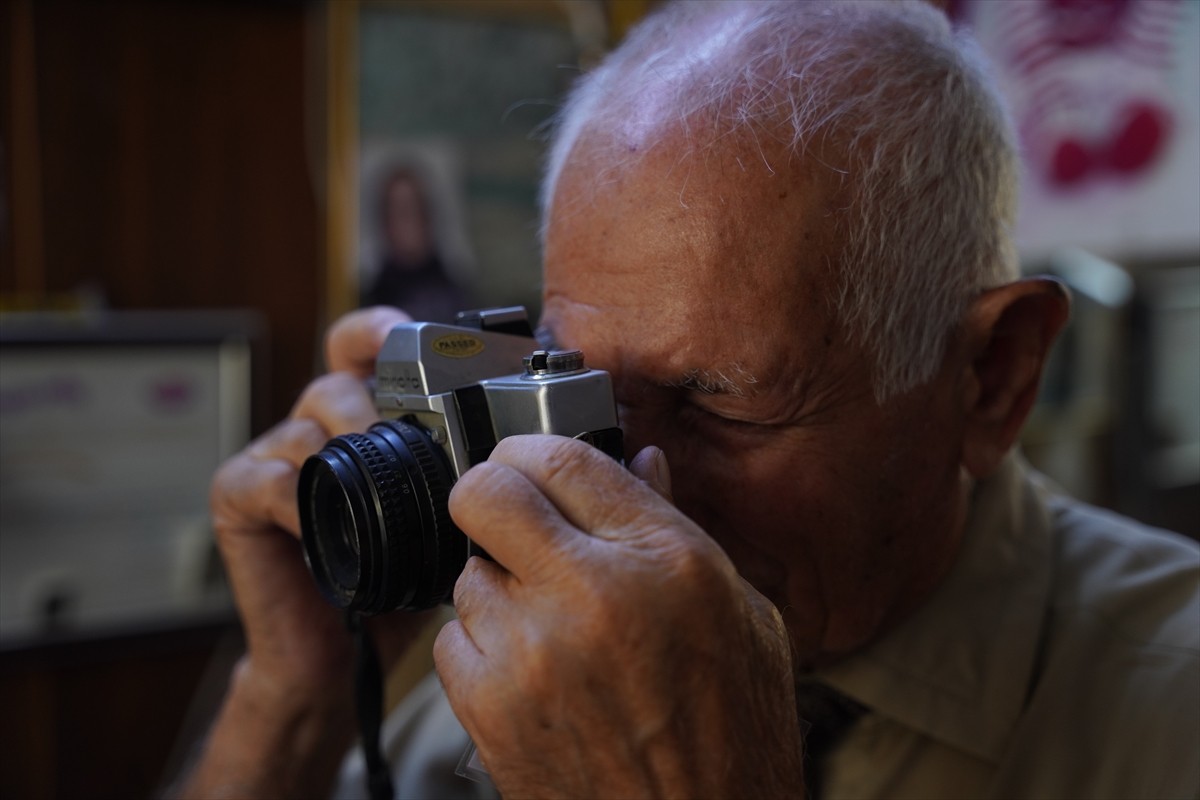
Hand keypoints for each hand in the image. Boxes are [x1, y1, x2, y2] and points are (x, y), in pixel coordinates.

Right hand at [182, 307, 432, 797]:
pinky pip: (262, 477)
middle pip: (337, 380)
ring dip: (345, 447)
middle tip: (406, 434)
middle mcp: (318, 431)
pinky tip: (323, 520)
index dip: (376, 332)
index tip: (403, 332)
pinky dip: (296, 495)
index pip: (360, 349)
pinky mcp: (239, 501)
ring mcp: (276, 461)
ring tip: (377, 488)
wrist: (336, 658)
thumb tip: (533, 449)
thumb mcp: (445, 524)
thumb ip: (466, 478)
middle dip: (374, 400)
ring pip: (305, 422)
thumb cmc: (397, 589)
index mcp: (365, 425)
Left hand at [434, 435, 804, 798]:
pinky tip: (528, 670)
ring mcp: (532, 653)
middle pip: (485, 493)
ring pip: (466, 572)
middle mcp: (592, 595)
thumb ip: (677, 529)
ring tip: (545, 622)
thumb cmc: (733, 734)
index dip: (532, 449)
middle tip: (511, 518)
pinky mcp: (490, 709)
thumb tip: (639, 463)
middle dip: (491, 495)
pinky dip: (480, 648)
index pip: (562, 457)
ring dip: (497, 586)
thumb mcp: (743, 616)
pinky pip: (451, 640)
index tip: (528, 462)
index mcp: (666, 560)